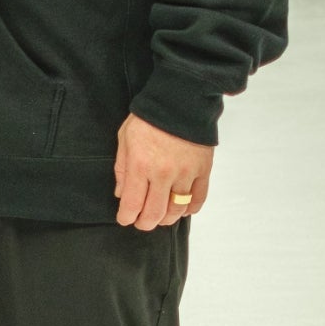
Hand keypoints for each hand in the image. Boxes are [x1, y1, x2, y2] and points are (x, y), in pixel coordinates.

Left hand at [113, 113, 212, 229]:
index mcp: (140, 165)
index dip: (127, 217)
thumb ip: (121, 168)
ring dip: (166, 218)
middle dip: (145, 223)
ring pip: (177, 210)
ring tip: (160, 215)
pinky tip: (181, 208)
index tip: (125, 219)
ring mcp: (186, 174)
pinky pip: (198, 199)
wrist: (179, 102)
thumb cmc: (147, 119)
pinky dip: (189, 209)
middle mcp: (163, 174)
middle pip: (155, 213)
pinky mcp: (203, 171)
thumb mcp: (124, 139)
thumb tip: (121, 194)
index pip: (132, 204)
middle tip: (141, 222)